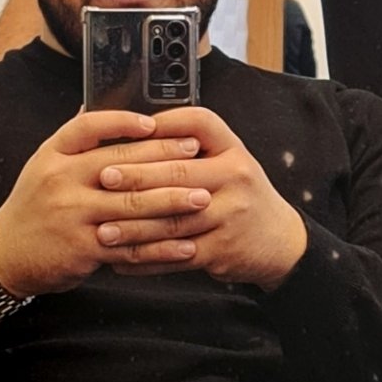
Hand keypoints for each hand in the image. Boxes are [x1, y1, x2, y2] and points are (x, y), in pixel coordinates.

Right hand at [0, 110, 208, 297]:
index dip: (123, 122)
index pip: (89, 127)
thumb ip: (76, 139)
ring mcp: (73, 215)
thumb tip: (96, 101)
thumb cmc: (35, 204)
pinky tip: (186, 243)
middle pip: (122, 165)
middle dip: (166, 160)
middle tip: (198, 154)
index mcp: (54, 155)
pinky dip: (161, 247)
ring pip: (132, 206)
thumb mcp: (46, 163)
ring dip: (172, 203)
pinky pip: (130, 247)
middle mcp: (62, 181)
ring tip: (203, 198)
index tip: (154, 121)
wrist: (6, 255)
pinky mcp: (82, 249)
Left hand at [95, 107, 307, 290]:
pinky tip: (120, 259)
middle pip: (179, 173)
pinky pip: (176, 256)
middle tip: (103, 177)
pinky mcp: (223, 250)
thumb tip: (140, 130)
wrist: (279, 240)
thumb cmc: (241, 194)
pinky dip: (146, 259)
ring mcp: (230, 216)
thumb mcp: (230, 160)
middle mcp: (235, 177)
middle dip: (136, 176)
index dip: (166, 123)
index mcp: (233, 150)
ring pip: (173, 221)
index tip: (132, 127)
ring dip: (134, 227)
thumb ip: (195, 146)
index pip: (200, 123)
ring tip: (102, 229)